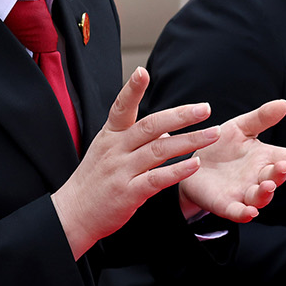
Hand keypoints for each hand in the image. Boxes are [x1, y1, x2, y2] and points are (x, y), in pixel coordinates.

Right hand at [52, 67, 220, 258]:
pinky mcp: (128, 193)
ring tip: (212, 134)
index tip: (142, 71)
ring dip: (190, 141)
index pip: (121, 107)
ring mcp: (121, 170)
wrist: (73, 214)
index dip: (131, 89)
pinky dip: (178, 171)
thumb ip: (137, 139)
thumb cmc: (94, 180)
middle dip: (181, 115)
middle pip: (151, 125)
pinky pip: (157, 178)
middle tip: (205, 108)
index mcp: (110, 135)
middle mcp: (115, 149)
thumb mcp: (109, 152)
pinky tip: (195, 164)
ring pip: (159, 150)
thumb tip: (167, 130)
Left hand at [177, 98, 285, 222]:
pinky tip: (250, 212)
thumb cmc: (221, 146)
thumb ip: (261, 118)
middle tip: (283, 167)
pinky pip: (238, 212)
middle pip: (275, 179)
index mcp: (265, 158)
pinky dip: (245, 214)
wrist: (193, 164)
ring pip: (260, 198)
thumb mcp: (240, 127)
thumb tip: (284, 104)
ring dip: (266, 194)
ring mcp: (243, 193)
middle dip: (280, 175)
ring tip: (267, 186)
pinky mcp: (226, 204)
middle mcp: (258, 178)